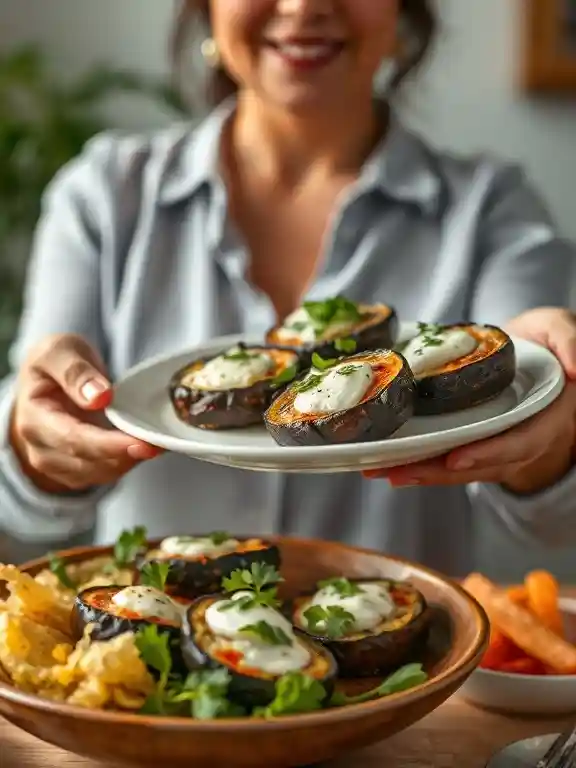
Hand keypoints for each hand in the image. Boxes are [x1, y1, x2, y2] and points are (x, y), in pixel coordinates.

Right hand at [11, 334, 161, 493]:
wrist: (46, 378)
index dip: (108, 444)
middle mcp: (41, 448)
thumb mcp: (59, 350)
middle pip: (87, 461)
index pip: (72, 439)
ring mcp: (57, 463)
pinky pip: (105, 473)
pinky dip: (129, 461)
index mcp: (33, 418)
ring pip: (99, 472)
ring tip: (158, 442)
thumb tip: (99, 397)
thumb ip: (75, 371)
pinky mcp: (76, 469)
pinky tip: (147, 445)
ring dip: (130, 460)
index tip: (139, 441)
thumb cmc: (55, 361)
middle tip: (158, 444)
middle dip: (125, 455)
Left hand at [364, 307, 575, 493]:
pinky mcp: (475, 442)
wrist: (531, 349)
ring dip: (420, 472)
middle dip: (438, 471)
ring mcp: (497, 445)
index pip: (520, 442)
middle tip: (398, 472)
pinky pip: (448, 458)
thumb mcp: (559, 329)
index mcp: (546, 415)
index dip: (489, 454)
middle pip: (480, 464)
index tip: (456, 459)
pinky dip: (419, 463)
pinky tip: (387, 465)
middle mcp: (521, 438)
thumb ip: (569, 341)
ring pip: (459, 467)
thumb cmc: (545, 340)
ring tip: (381, 472)